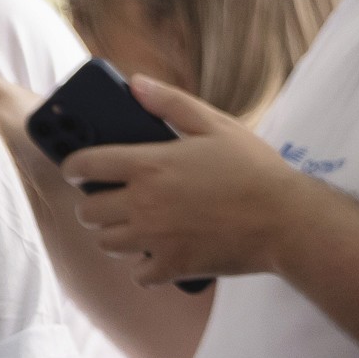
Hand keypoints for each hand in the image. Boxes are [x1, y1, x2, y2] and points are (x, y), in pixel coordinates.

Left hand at [66, 78, 324, 286]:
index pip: (84, 165)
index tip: (76, 168)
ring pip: (106, 242)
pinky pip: (136, 274)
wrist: (286, 220)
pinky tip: (157, 252)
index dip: (72, 165)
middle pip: (87, 210)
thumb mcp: (216, 125)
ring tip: (133, 223)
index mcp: (149, 165)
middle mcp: (143, 203)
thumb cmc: (254, 169)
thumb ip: (170, 103)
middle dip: (93, 202)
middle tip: (110, 197)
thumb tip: (135, 84)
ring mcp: (155, 239)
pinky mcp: (171, 267)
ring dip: (113, 232)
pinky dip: (142, 265)